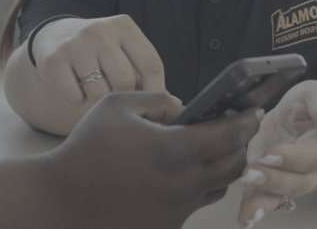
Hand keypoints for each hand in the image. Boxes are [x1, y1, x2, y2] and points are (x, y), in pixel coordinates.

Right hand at [31, 15, 170, 106]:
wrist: (54, 36)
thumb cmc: (101, 51)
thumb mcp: (124, 50)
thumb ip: (147, 74)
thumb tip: (176, 105)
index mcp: (123, 25)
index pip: (151, 64)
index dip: (157, 91)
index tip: (153, 107)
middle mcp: (99, 30)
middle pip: (126, 81)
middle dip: (123, 96)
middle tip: (116, 97)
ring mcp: (74, 43)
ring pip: (99, 92)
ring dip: (99, 101)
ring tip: (94, 91)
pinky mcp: (52, 60)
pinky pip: (74, 98)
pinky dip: (77, 101)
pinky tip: (75, 88)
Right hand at [44, 92, 259, 228]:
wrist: (63, 198)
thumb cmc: (87, 148)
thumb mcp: (117, 105)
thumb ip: (158, 99)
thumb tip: (185, 108)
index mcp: (172, 149)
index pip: (229, 134)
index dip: (247, 120)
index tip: (253, 112)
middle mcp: (182, 183)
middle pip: (234, 164)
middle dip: (240, 144)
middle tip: (236, 130)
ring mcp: (177, 209)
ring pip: (218, 186)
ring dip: (220, 167)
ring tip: (207, 151)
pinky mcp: (167, 225)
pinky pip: (194, 205)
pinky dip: (194, 187)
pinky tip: (177, 175)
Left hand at [235, 81, 316, 226]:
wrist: (305, 117)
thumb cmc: (312, 106)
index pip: (314, 156)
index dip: (293, 157)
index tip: (272, 153)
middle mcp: (314, 170)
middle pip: (298, 182)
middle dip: (273, 180)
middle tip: (251, 172)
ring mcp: (294, 179)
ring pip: (282, 195)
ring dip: (263, 201)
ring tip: (248, 208)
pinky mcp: (273, 182)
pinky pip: (266, 200)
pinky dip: (254, 210)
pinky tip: (245, 219)